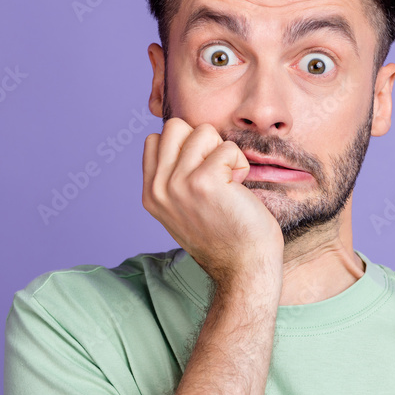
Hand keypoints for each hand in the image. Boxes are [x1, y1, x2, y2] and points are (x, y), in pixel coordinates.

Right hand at [142, 118, 283, 298]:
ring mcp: (178, 184)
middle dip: (202, 141)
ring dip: (223, 152)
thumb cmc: (224, 236)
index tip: (201, 173)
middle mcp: (158, 188)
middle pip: (175, 127)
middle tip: (216, 171)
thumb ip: (173, 179)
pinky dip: (239, 163)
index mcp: (150, 193)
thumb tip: (181, 140)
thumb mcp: (182, 209)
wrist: (243, 267)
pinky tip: (239, 187)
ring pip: (202, 131)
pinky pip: (227, 147)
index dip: (184, 146)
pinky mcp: (204, 182)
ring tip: (229, 181)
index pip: (154, 140)